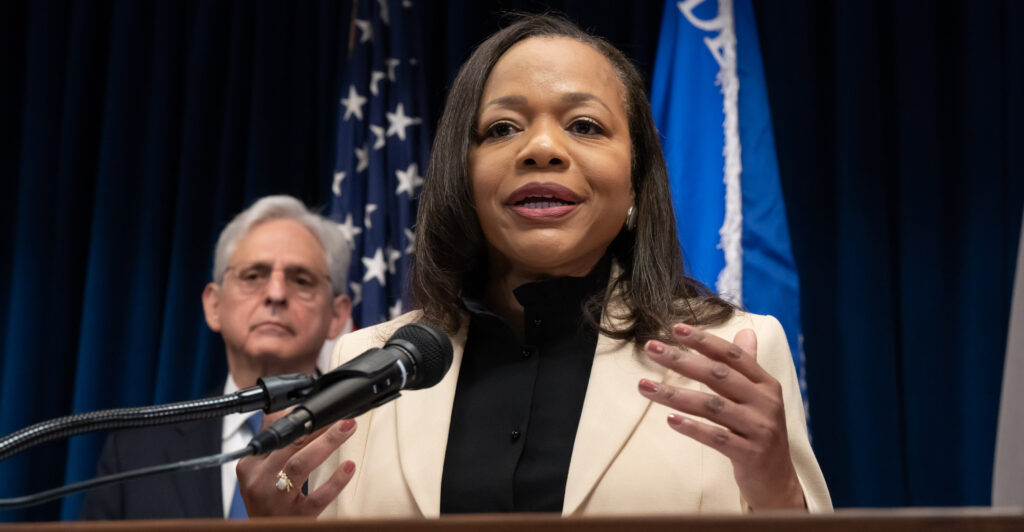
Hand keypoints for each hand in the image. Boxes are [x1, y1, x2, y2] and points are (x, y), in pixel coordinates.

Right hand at [236, 414, 357, 516]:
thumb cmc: (265, 502)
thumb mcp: (257, 471)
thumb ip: (272, 442)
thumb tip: (285, 409)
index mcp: (250, 466)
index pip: (276, 434)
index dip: (300, 419)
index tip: (321, 409)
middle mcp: (261, 481)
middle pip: (289, 445)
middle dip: (316, 426)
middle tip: (340, 416)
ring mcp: (278, 500)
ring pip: (300, 465)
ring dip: (327, 443)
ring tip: (347, 428)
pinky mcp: (296, 516)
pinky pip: (318, 497)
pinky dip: (335, 481)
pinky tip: (349, 466)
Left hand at [637, 323, 804, 509]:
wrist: (778, 482)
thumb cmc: (759, 433)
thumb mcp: (759, 398)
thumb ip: (748, 366)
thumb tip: (745, 331)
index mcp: (766, 384)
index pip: (732, 356)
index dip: (704, 341)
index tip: (676, 328)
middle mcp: (765, 403)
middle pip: (718, 376)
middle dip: (682, 360)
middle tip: (651, 348)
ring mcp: (759, 429)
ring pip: (711, 406)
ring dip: (675, 394)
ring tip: (644, 386)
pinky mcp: (749, 454)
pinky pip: (716, 437)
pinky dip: (693, 427)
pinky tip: (670, 420)